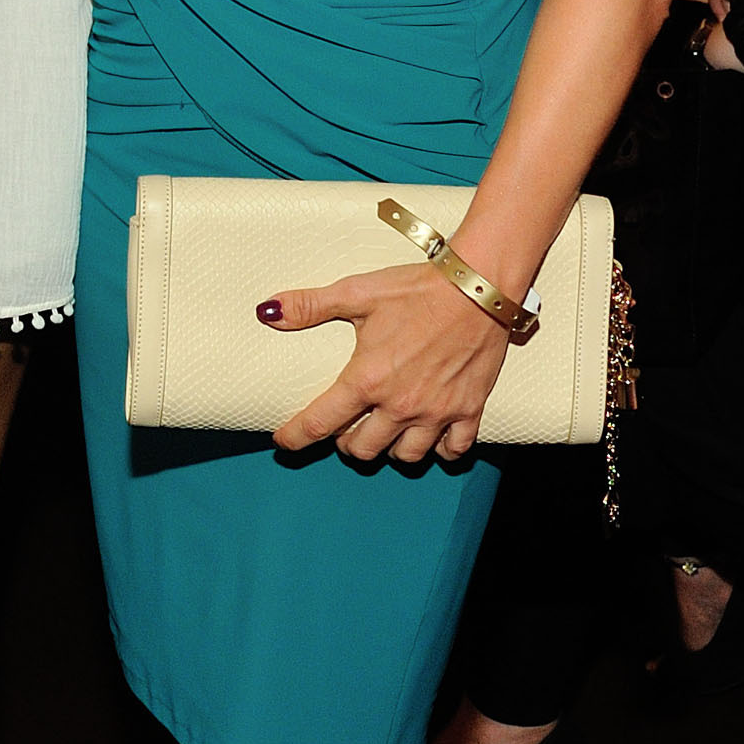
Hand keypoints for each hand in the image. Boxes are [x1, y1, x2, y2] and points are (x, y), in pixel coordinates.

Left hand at [261, 262, 512, 465]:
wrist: (478, 287)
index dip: (296, 436)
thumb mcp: (357, 293)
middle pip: (362, 449)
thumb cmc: (416, 289)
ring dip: (388, 449)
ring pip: (405, 456)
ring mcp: (436, 412)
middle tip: (344, 428)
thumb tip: (266, 311)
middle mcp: (400, 404)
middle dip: (346, 443)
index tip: (284, 442)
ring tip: (383, 433)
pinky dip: (439, 450)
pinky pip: (453, 449)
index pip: (320, 423)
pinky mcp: (469, 409)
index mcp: (367, 379)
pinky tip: (430, 438)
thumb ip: (310, 306)